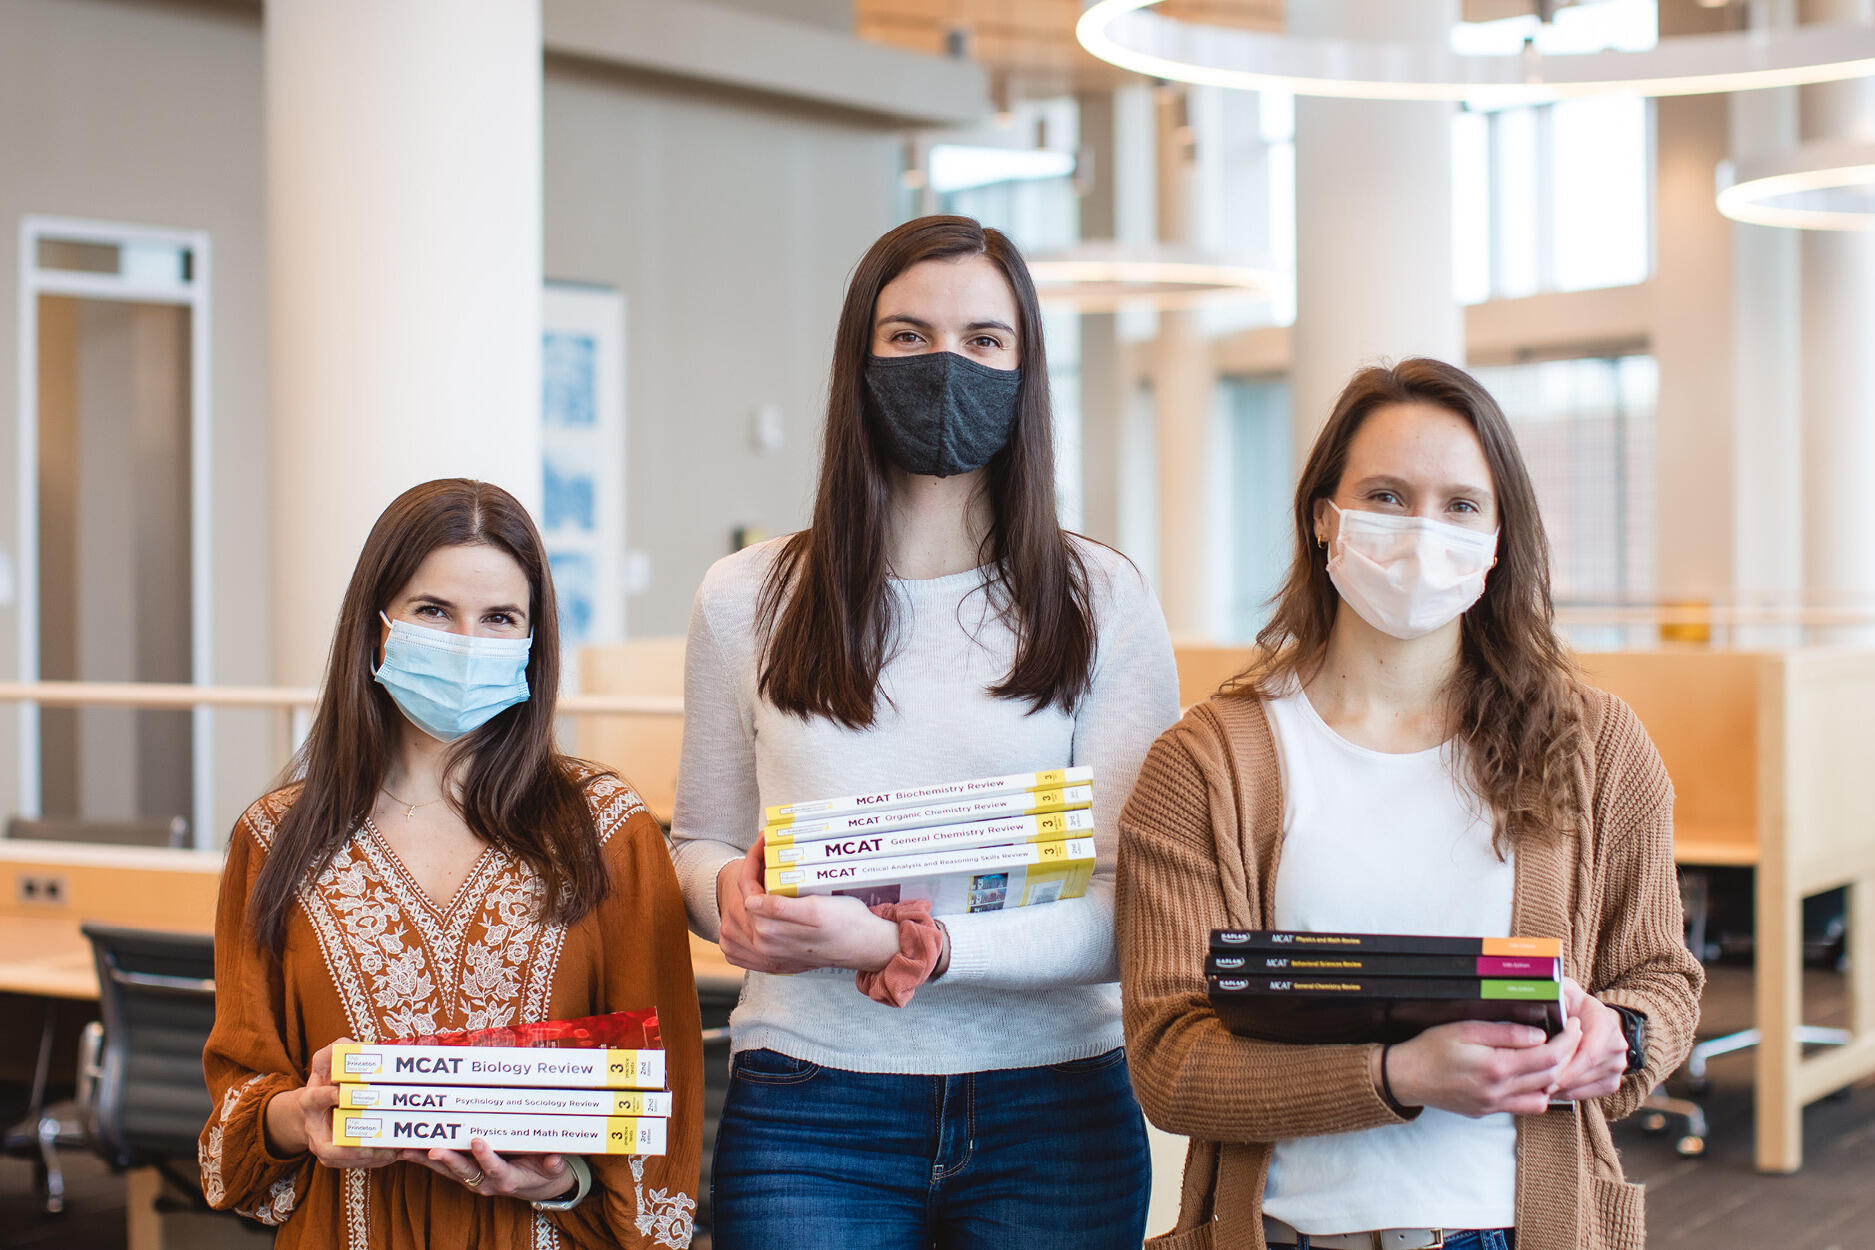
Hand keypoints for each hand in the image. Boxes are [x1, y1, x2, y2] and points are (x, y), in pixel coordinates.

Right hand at [264, 1038, 400, 1168]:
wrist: (314, 1109)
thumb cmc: (326, 1079)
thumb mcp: (327, 1060)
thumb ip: (338, 1049)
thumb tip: (353, 1046)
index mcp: (310, 1101)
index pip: (315, 1099)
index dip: (328, 1097)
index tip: (343, 1093)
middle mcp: (312, 1128)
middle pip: (329, 1148)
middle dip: (357, 1148)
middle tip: (382, 1141)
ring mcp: (322, 1146)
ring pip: (345, 1160)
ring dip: (372, 1157)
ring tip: (397, 1150)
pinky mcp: (334, 1159)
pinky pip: (355, 1164)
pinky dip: (376, 1160)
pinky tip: (397, 1153)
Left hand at [400, 1140, 573, 1202]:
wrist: (535, 1188)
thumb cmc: (543, 1172)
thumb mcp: (553, 1169)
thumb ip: (554, 1164)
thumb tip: (555, 1159)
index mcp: (508, 1179)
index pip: (495, 1168)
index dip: (486, 1156)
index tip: (477, 1141)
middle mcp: (487, 1183)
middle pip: (465, 1171)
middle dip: (448, 1160)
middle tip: (433, 1150)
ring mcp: (474, 1180)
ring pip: (449, 1170)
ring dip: (429, 1161)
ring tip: (409, 1149)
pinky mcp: (467, 1175)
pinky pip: (445, 1168)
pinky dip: (428, 1160)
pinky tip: (411, 1151)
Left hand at [716, 837, 898, 973]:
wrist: (865, 945)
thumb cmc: (846, 925)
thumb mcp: (814, 911)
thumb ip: (779, 909)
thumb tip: (750, 902)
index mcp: (768, 932)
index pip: (747, 889)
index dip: (753, 860)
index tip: (763, 840)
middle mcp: (766, 941)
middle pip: (749, 896)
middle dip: (755, 867)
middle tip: (767, 842)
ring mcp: (773, 945)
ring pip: (756, 905)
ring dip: (761, 880)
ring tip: (772, 858)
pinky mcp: (782, 946)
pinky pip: (765, 916)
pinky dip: (768, 896)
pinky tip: (778, 882)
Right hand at [1383, 1018, 1582, 1117]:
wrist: (1405, 1078)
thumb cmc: (1430, 1048)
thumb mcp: (1464, 1029)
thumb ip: (1504, 1033)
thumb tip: (1538, 1035)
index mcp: (1496, 1067)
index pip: (1548, 1057)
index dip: (1568, 1040)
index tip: (1574, 1025)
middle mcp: (1500, 1091)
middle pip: (1552, 1077)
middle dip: (1568, 1055)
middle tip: (1571, 1036)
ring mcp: (1495, 1105)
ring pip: (1544, 1097)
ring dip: (1555, 1077)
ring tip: (1552, 1055)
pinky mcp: (1489, 1111)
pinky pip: (1525, 1107)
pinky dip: (1537, 1091)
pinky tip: (1530, 1074)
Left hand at [1546, 977, 1631, 1101]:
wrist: (1599, 1020)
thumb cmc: (1574, 1005)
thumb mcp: (1566, 991)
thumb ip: (1555, 992)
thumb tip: (1539, 997)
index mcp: (1605, 1023)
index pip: (1588, 1053)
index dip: (1565, 1064)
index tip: (1542, 1069)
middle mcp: (1616, 1045)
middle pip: (1583, 1071)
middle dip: (1556, 1077)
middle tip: (1532, 1080)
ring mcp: (1617, 1066)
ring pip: (1583, 1084)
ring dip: (1559, 1087)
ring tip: (1536, 1083)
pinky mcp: (1612, 1081)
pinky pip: (1588, 1093)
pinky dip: (1567, 1093)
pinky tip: (1551, 1087)